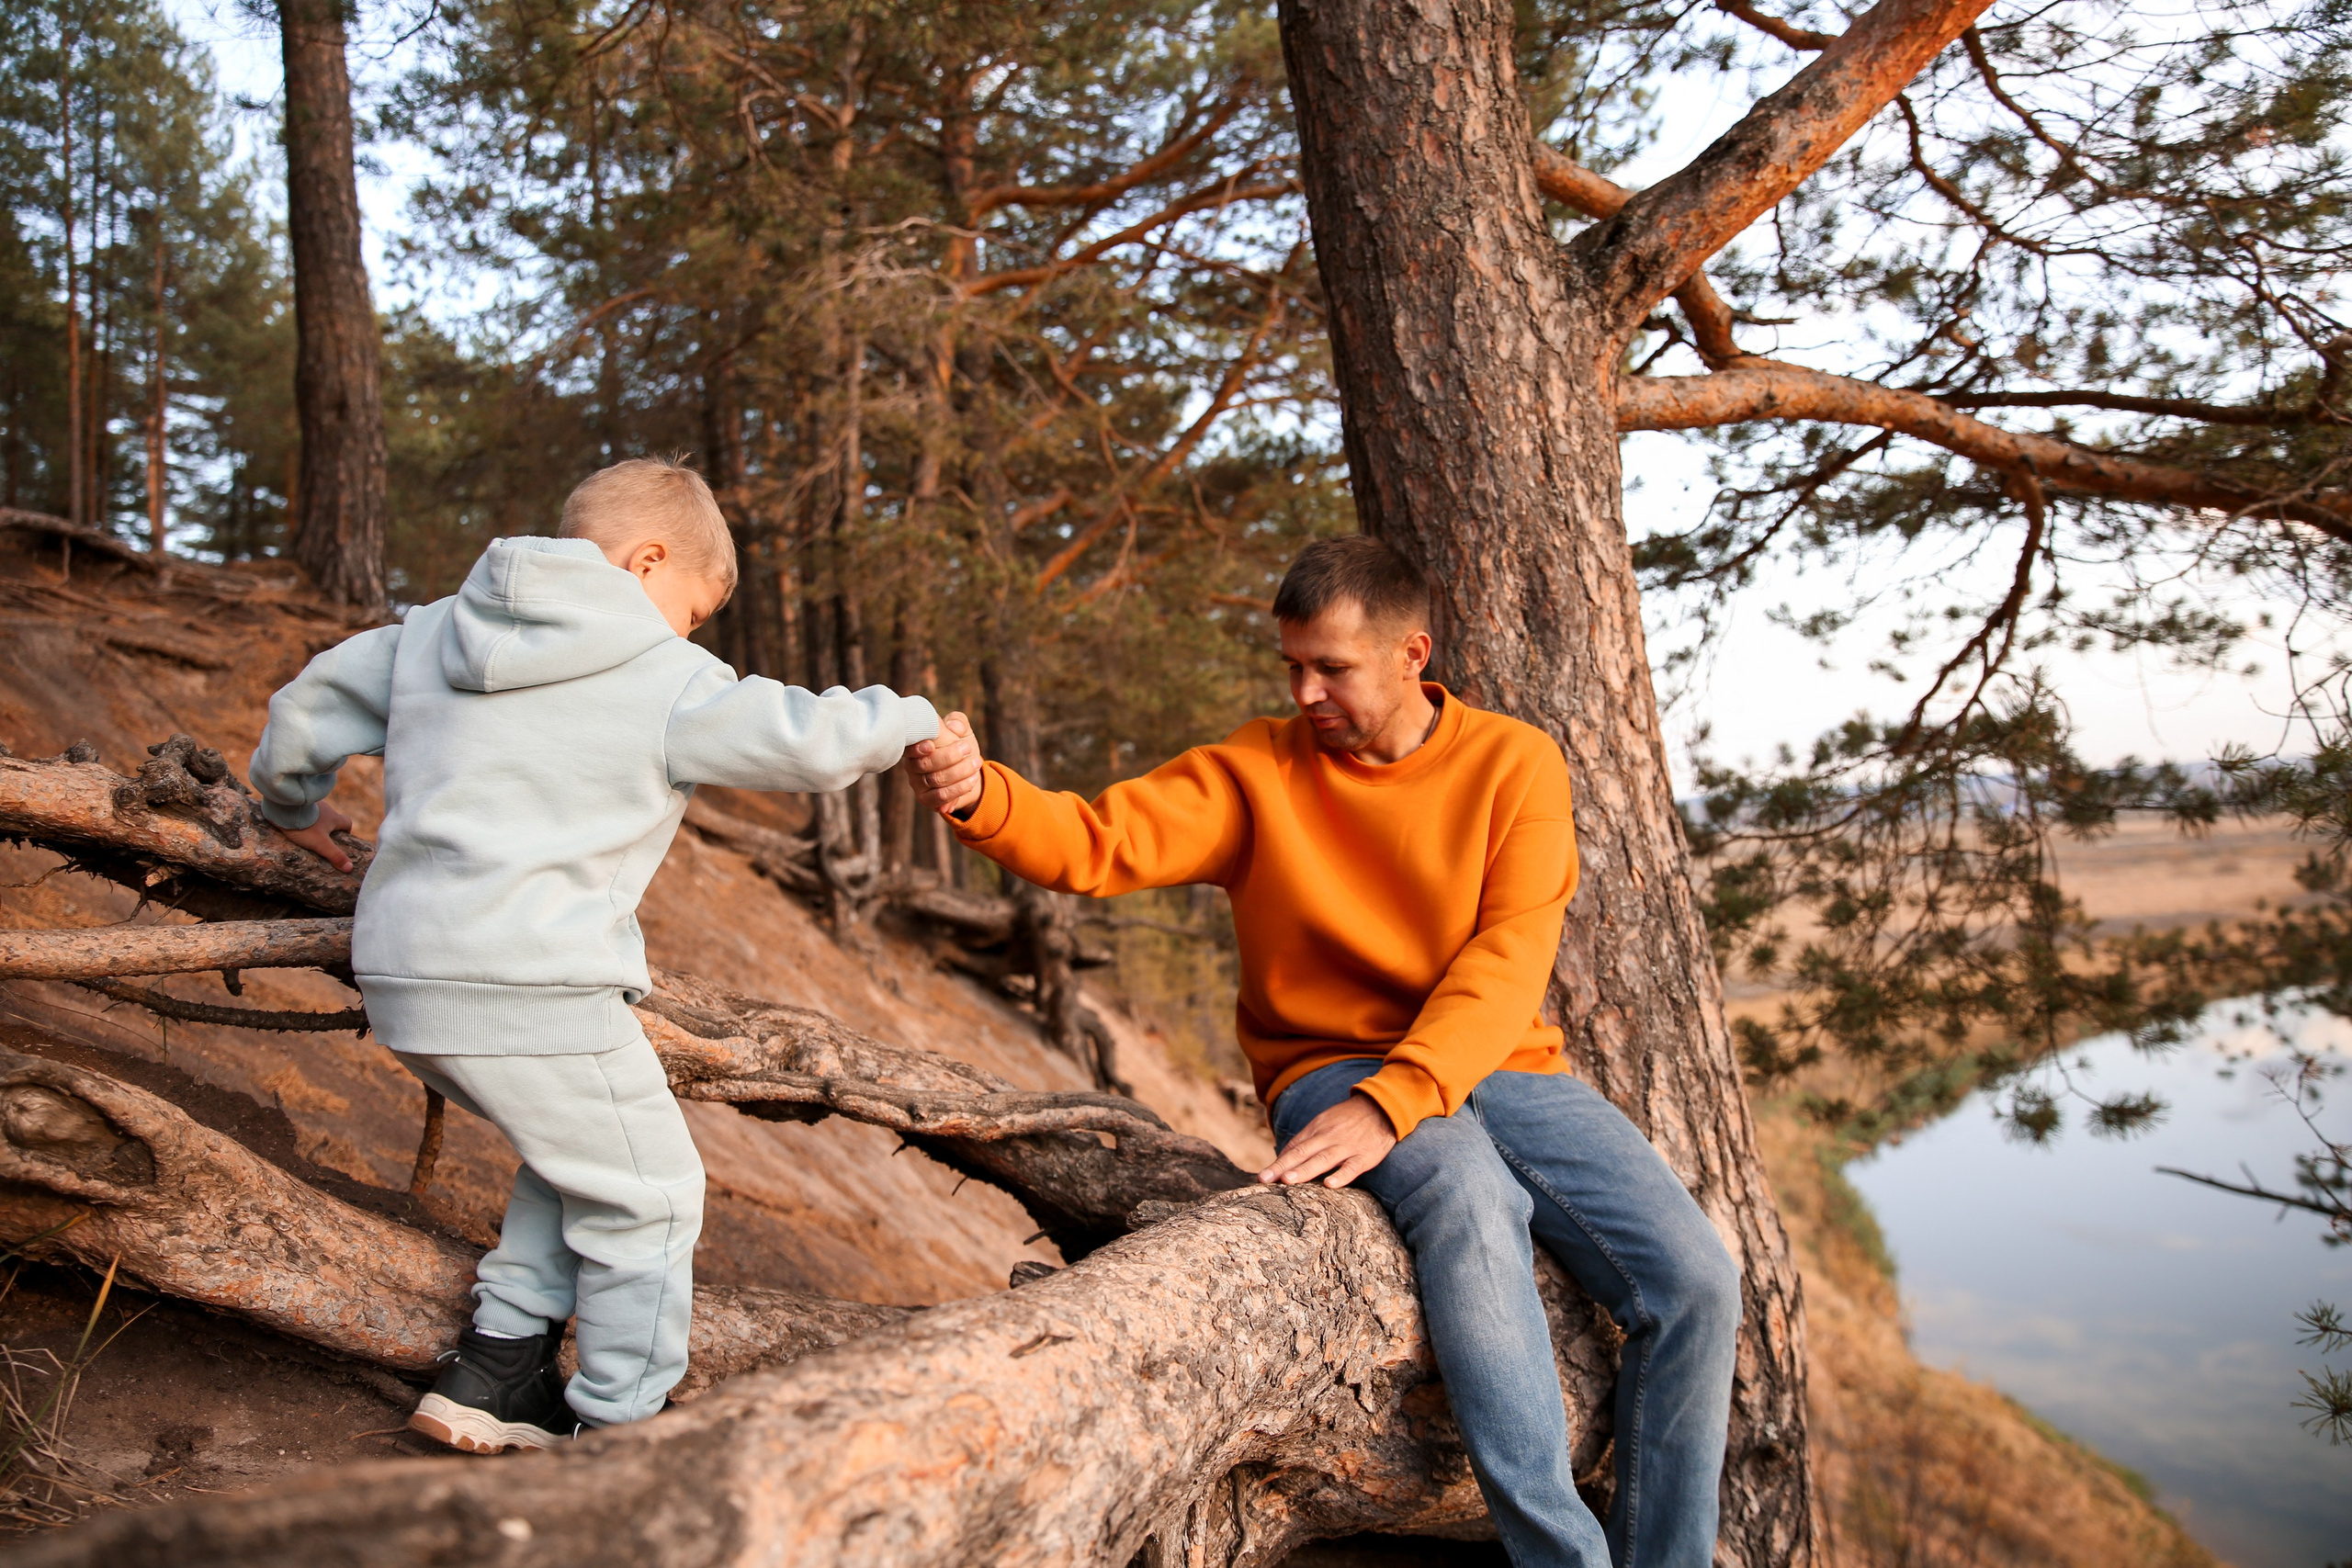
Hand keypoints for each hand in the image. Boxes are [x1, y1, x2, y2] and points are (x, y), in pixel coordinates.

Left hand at [276, 800, 355, 872]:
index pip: (347, 822)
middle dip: (328, 828)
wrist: (284, 807)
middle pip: (332, 818)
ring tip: (305, 832)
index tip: (342, 838)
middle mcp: (326, 809)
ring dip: (314, 822)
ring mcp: (312, 805)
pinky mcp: (299, 803)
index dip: (346, 831)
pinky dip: (302, 817)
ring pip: (317, 815)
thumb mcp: (320, 843)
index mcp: (334, 817)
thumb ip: (334, 855)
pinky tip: (294, 824)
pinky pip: (304, 811)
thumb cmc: (305, 826)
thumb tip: (350, 868)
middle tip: (320, 839)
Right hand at [908, 711, 984, 818]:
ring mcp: (917, 783)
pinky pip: (941, 797)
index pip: (910, 748)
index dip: (918, 748)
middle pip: (925, 764)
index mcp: (915, 745)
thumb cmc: (960, 747)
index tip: (931, 745)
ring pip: (936, 780)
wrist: (970, 773)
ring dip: (960, 771)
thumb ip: (958, 721)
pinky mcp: (927, 799)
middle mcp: (912, 765)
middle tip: (967, 748)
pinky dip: (959, 788)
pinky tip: (971, 780)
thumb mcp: (962, 731)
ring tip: (976, 763)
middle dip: (949, 756)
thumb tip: (954, 726)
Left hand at [1257, 1091, 1397, 1188]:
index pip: (1294, 1147)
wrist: (1382, 1107)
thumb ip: (1305, 1140)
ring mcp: (1347, 1147)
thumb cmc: (1348, 1119)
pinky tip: (1330, 1184)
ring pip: (1323, 1159)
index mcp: (1317, 1129)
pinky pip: (1352, 1167)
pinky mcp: (1365, 1156)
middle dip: (1282, 1167)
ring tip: (1288, 1180)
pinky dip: (1341, 1175)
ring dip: (1305, 1170)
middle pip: (1302, 1153)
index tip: (1263, 1176)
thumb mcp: (1324, 1122)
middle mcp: (1329, 1137)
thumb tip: (1283, 1158)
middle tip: (1264, 1179)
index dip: (1278, 1162)